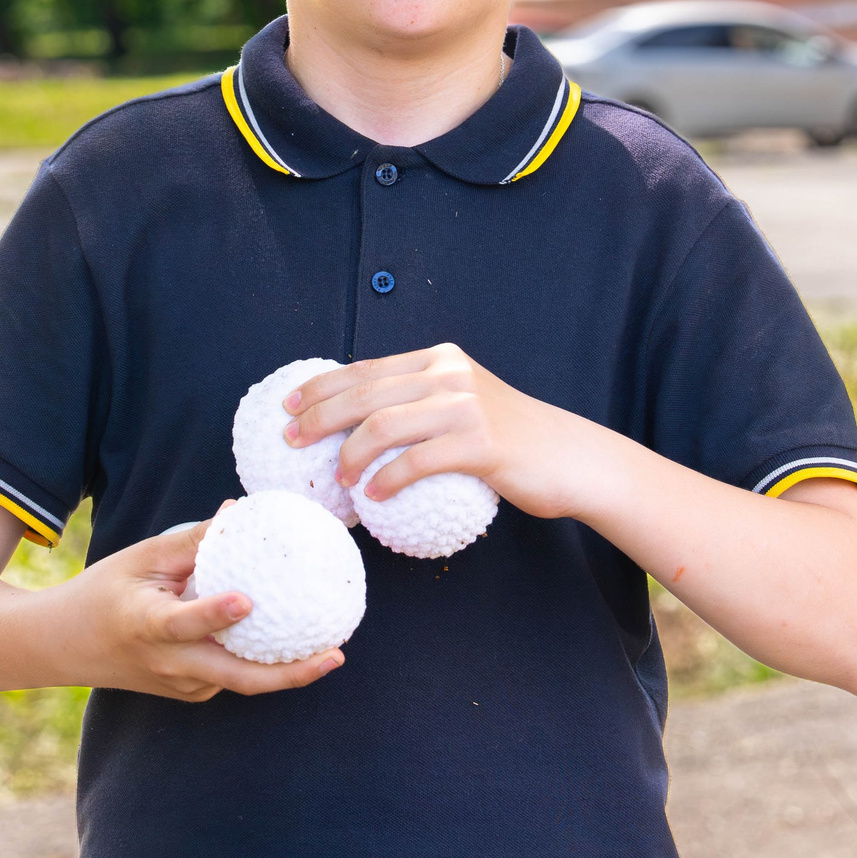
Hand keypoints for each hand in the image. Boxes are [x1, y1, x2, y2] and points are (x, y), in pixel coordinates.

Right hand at [70, 511, 343, 701]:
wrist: (64, 646)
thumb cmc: (104, 591)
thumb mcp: (140, 558)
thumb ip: (191, 541)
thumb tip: (241, 510)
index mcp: (145, 624)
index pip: (184, 624)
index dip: (215, 615)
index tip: (247, 602)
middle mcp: (168, 663)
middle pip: (236, 677)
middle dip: (289, 675)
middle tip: (335, 655)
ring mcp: (181, 685)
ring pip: (241, 679)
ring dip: (286, 669)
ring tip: (332, 648)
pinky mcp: (191, 692)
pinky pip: (232, 675)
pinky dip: (263, 662)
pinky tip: (297, 644)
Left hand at [280, 344, 610, 521]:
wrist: (568, 458)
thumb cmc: (509, 442)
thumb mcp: (463, 404)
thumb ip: (421, 402)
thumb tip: (356, 422)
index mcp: (439, 360)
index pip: (366, 369)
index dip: (321, 386)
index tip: (288, 406)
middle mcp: (450, 374)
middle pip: (365, 394)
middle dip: (319, 418)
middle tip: (292, 442)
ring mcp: (466, 407)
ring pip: (384, 426)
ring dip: (349, 455)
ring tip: (337, 478)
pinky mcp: (480, 444)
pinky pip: (416, 462)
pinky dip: (387, 481)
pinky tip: (373, 497)